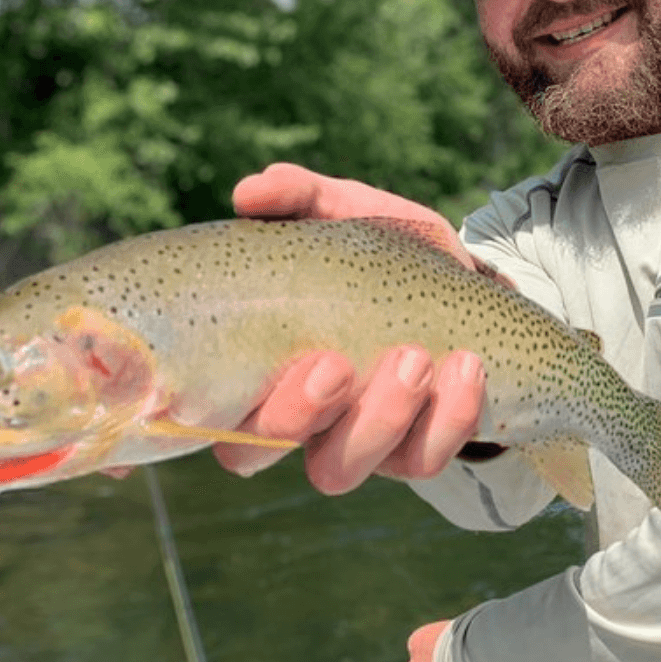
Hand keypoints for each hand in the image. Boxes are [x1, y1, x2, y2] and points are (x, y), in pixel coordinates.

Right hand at [212, 163, 488, 488]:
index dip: (190, 413)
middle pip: (251, 452)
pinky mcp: (412, 453)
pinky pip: (419, 460)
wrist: (470, 278)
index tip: (207, 381)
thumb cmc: (389, 250)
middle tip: (335, 364)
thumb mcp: (348, 213)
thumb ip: (300, 197)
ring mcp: (350, 442)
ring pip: (337, 468)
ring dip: (377, 418)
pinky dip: (445, 420)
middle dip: (294, 411)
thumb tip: (251, 192)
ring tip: (415, 358)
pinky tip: (465, 368)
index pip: (197, 413)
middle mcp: (291, 416)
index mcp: (254, 366)